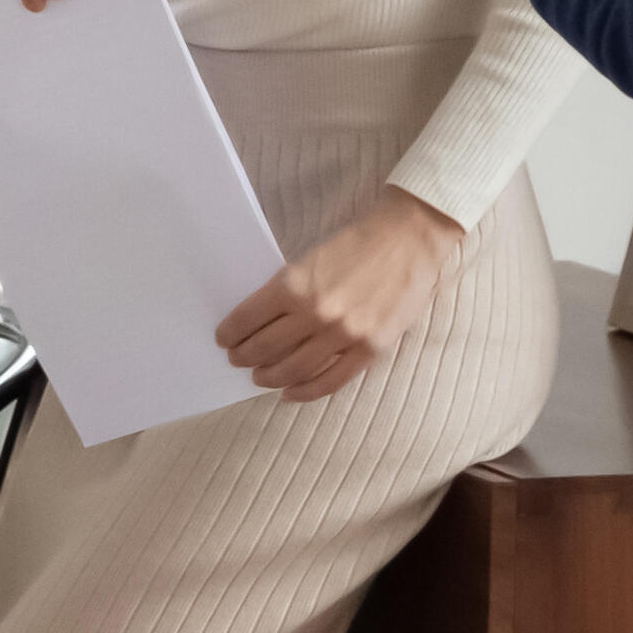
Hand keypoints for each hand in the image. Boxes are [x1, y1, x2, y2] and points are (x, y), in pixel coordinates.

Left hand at [222, 187, 462, 400]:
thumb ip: (288, 291)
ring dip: (269, 377)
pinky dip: (304, 391)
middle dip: (244, 357)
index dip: (230, 334)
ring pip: (292, 370)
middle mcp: (316, 313)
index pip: (247, 320)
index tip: (224, 339)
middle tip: (237, 359)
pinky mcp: (369, 349)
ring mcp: (344, 334)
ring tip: (260, 377)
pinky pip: (329, 381)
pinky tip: (289, 393)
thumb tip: (260, 322)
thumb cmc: (358, 244)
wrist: (409, 239)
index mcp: (294, 285)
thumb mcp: (310, 259)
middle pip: (264, 348)